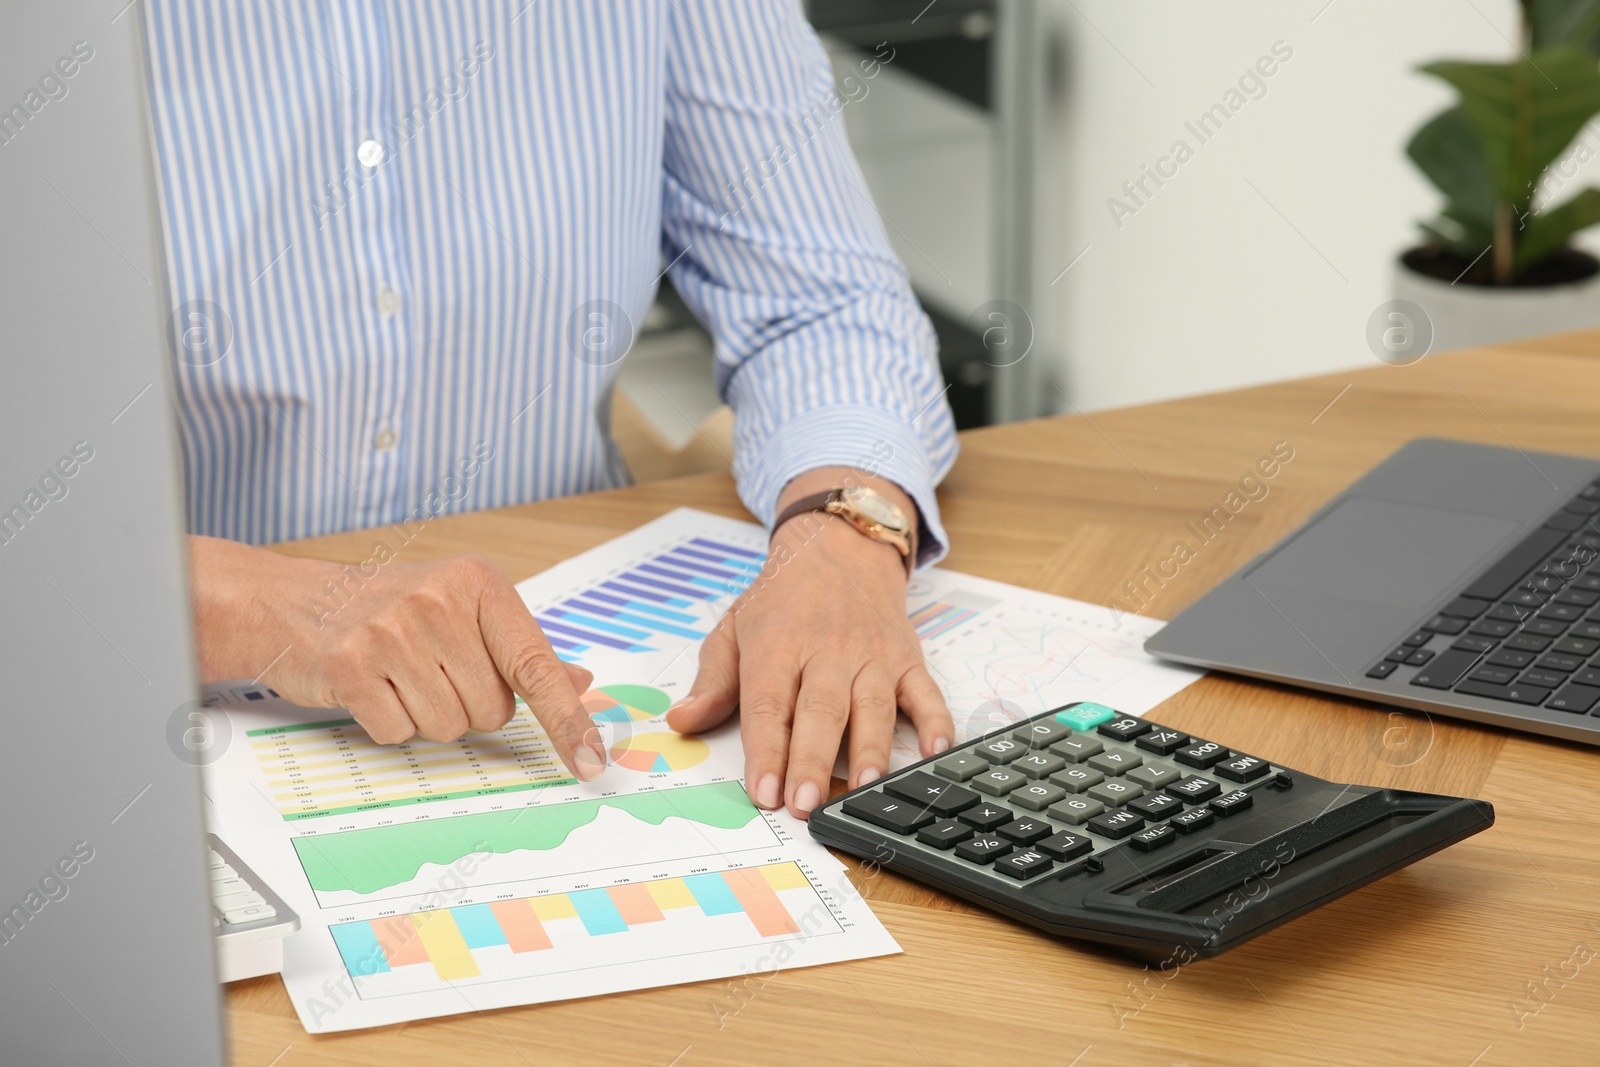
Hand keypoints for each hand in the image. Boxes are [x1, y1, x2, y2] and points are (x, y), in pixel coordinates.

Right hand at [188, 536, 606, 778]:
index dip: (568, 720)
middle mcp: (439, 601)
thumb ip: (520, 649)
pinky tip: (371, 685)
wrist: (292, 599)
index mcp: (478, 583)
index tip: (593, 761)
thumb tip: (579, 681)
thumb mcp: (461, 608)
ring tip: (399, 675)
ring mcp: (393, 632)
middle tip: (431, 671)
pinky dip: (387, 722)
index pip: (537, 666)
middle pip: (491, 710)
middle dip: (467, 706)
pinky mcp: (351, 666)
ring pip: (448, 727)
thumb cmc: (387, 607)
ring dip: (426, 716)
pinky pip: (398, 732)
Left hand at [666, 470, 952, 818]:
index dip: (766, 752)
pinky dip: (935, 721)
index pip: (768, 705)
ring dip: (871, 750)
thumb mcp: (734, 627)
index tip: (763, 793)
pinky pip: (926, 691)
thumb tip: (683, 720)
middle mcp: (827, 651)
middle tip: (806, 805)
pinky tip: (935, 751)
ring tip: (864, 789)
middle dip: (813, 761)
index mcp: (777, 645)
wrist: (839, 548)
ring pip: (873, 706)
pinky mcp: (907, 658)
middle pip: (820, 712)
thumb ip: (713, 680)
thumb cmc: (783, 599)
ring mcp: (872, 655)